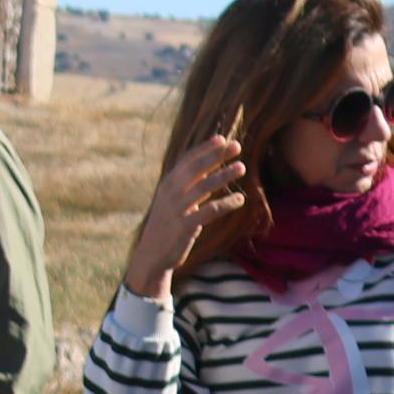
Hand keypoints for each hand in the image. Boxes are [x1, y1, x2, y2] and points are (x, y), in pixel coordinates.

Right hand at [124, 132, 248, 296]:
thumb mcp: (172, 201)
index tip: (222, 139)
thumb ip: (188, 186)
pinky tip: (240, 198)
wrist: (151, 255)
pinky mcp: (186, 226)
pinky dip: (226, 203)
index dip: (204, 149)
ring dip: (223, 175)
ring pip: (203, 187)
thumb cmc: (167, 225)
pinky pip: (209, 211)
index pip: (187, 160)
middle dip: (216, 156)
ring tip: (242, 167)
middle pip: (195, 169)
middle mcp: (171, 193)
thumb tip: (207, 169)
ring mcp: (177, 209)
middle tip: (236, 146)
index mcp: (167, 184)